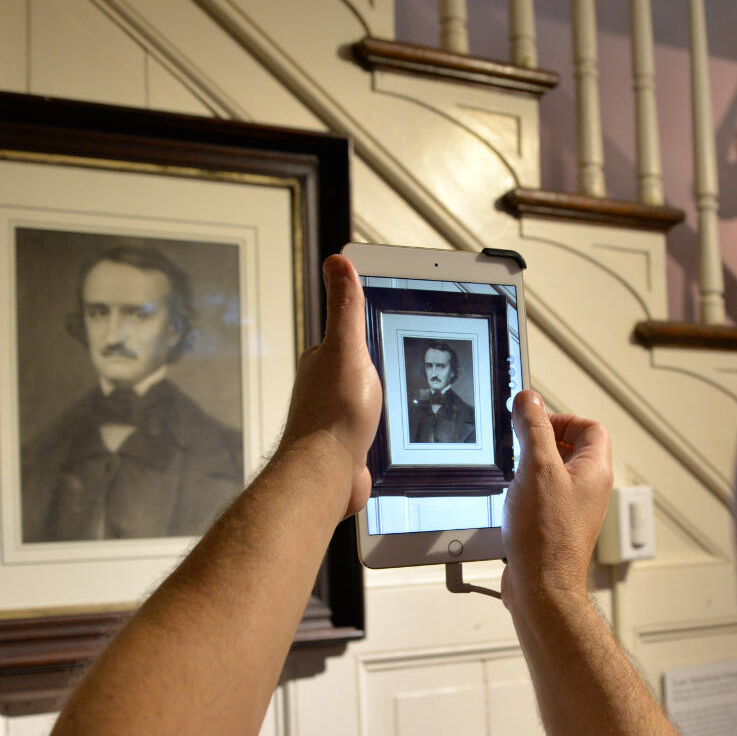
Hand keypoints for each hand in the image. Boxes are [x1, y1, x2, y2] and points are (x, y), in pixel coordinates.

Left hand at [284, 254, 383, 515]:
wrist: (328, 474)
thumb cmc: (334, 415)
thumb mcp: (347, 349)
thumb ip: (345, 309)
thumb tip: (338, 261)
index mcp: (325, 358)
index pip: (352, 332)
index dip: (375, 325)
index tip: (399, 318)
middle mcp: (327, 385)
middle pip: (363, 364)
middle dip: (384, 361)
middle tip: (411, 357)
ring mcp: (338, 415)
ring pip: (369, 396)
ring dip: (387, 395)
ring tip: (408, 392)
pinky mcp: (349, 443)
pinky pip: (372, 426)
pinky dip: (386, 425)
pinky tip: (398, 427)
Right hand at [501, 390, 612, 610]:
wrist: (541, 586)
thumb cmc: (546, 536)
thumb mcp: (536, 468)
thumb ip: (534, 429)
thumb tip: (529, 400)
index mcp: (595, 471)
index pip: (590, 427)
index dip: (563, 418)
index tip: (536, 422)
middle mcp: (590, 489)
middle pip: (571, 448)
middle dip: (543, 441)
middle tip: (521, 445)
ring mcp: (574, 509)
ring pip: (555, 473)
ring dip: (531, 468)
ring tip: (516, 475)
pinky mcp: (556, 526)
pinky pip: (544, 497)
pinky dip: (526, 492)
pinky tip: (511, 501)